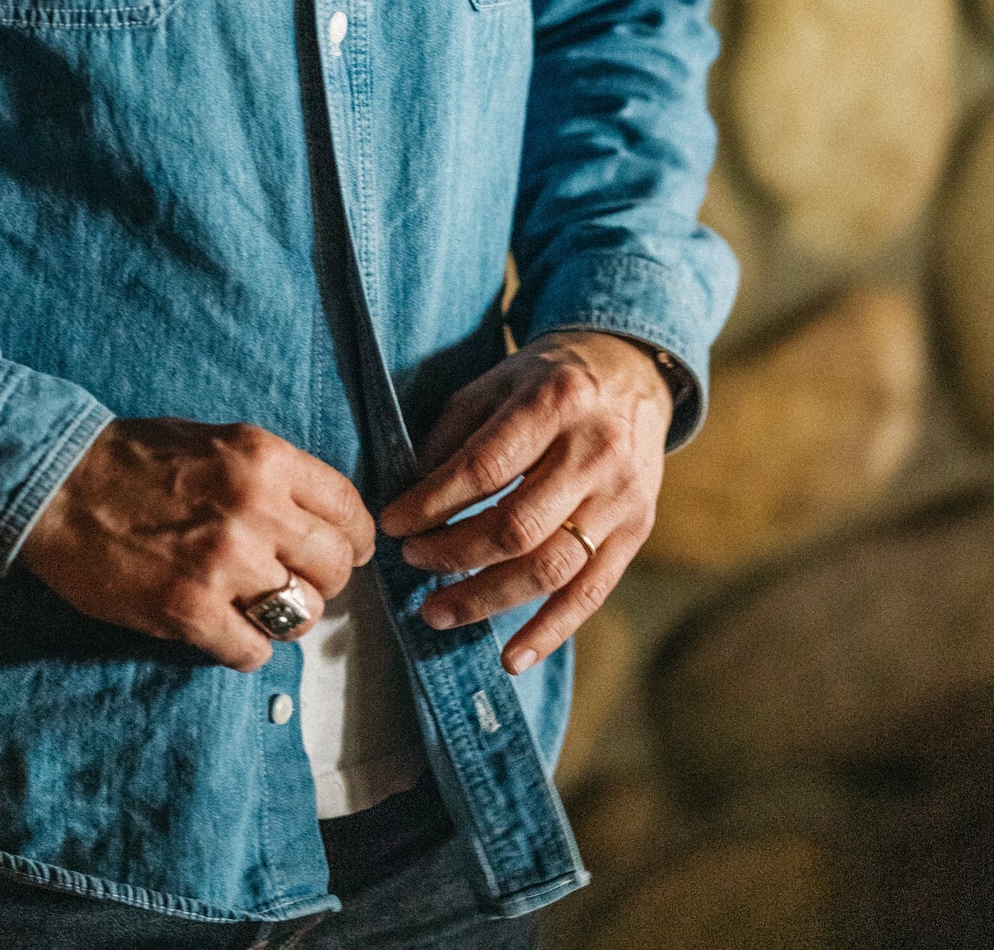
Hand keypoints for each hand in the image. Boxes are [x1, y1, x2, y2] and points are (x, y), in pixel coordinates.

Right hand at [16, 417, 376, 671]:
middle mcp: (254, 509)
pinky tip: (225, 628)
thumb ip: (274, 478)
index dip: (354, 538)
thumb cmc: (137, 459)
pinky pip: (255, 652)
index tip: (347, 552)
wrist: (59, 485)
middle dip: (324, 581)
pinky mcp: (189, 611)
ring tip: (256, 607)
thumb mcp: (220, 442)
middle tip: (295, 583)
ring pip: (302, 615)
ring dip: (285, 618)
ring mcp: (223, 564)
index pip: (348, 509)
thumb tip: (323, 521)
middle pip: (336, 567)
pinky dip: (246, 648)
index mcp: (265, 459)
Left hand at [380, 331, 671, 675]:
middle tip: (411, 562)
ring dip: (487, 600)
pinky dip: (549, 632)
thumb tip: (411, 496)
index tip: (393, 523)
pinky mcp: (637, 532)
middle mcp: (595, 453)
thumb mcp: (498, 380)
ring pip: (551, 569)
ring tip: (436, 612)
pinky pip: (591, 593)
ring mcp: (622, 498)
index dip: (432, 503)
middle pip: (517, 527)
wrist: (634, 371)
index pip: (484, 469)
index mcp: (555, 403)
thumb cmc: (549, 378)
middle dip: (454, 555)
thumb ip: (455, 433)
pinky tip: (510, 658)